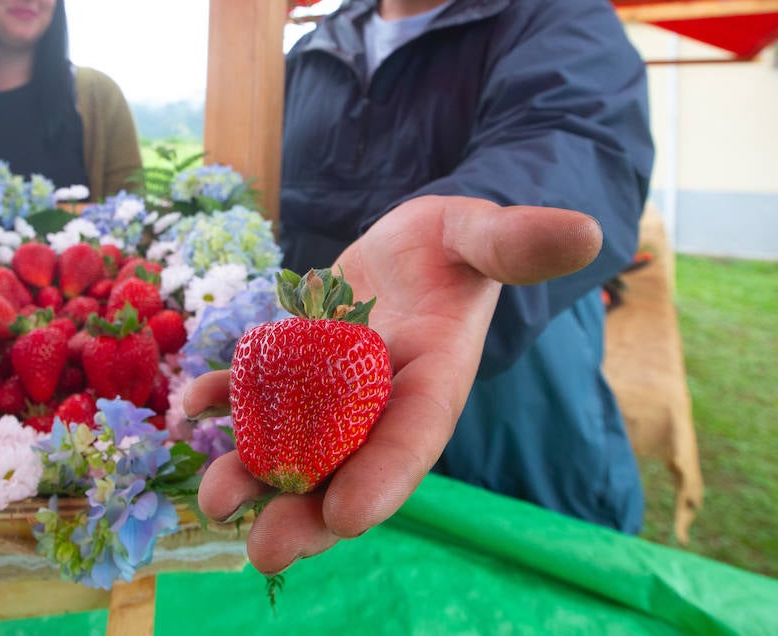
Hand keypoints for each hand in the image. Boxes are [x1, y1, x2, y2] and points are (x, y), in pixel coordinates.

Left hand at [182, 195, 602, 573]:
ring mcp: (332, 387)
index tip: (346, 516)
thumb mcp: (486, 233)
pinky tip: (190, 406)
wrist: (420, 242)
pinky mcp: (295, 362)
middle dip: (307, 512)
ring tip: (214, 496)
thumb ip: (519, 241)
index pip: (414, 437)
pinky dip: (224, 399)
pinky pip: (254, 390)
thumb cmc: (461, 241)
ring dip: (253, 471)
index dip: (384, 476)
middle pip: (346, 465)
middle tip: (265, 547)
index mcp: (435, 378)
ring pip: (292, 443)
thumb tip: (587, 230)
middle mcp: (382, 398)